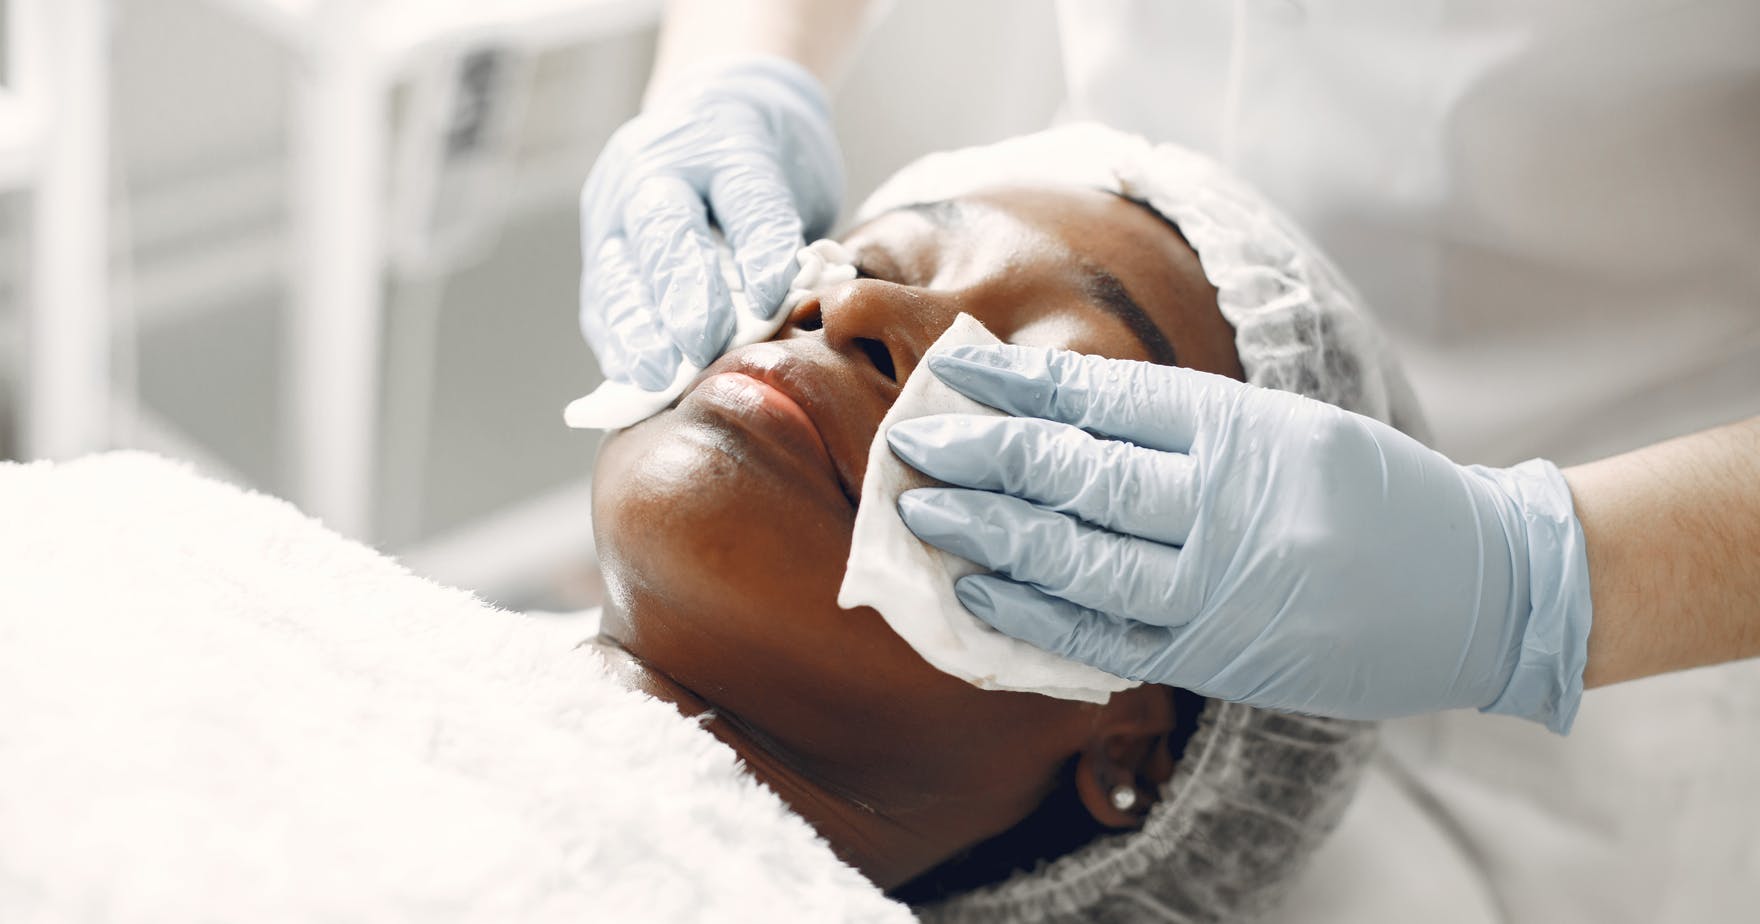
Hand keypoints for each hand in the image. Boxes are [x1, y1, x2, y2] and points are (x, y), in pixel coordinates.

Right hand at [578, 57, 842, 389]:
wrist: (716, 103)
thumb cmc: (771, 155)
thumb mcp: (797, 179)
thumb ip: (789, 240)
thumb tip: (792, 313)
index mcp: (727, 137)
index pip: (746, 199)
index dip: (759, 252)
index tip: (769, 301)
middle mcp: (658, 162)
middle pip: (665, 230)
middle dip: (682, 295)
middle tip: (701, 346)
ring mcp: (617, 200)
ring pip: (619, 267)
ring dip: (636, 329)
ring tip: (655, 376)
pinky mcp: (598, 240)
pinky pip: (601, 296)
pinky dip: (617, 337)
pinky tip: (630, 373)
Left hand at [886, 346, 1593, 731]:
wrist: (1483, 589)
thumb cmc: (1376, 496)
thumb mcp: (1285, 429)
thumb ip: (1179, 427)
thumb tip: (1055, 415)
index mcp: (1238, 429)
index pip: (1100, 400)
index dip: (1015, 387)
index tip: (950, 374)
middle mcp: (1223, 503)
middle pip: (1074, 474)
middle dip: (982, 458)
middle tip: (910, 446)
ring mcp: (1217, 586)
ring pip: (1077, 558)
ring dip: (990, 537)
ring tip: (922, 515)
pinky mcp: (1215, 654)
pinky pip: (1104, 638)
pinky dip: (1034, 617)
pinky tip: (979, 595)